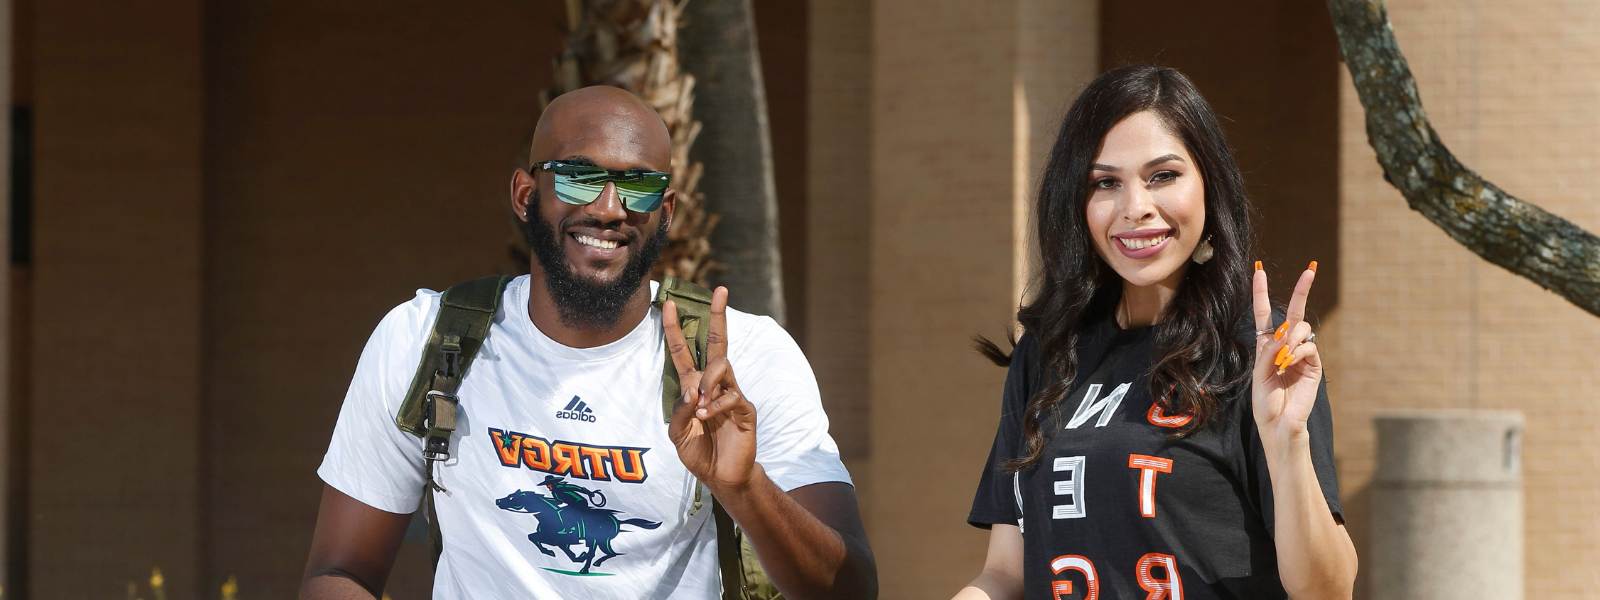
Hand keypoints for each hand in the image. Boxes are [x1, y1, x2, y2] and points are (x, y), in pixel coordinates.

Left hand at [664, 287, 758, 492]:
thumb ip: (678, 411)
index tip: (667, 303)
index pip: (683, 352)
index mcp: (693, 386)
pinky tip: (707, 417)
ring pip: (722, 366)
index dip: (674, 329)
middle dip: (718, 315)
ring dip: (708, 381)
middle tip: (720, 290)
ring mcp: (731, 393)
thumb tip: (692, 390)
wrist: (721, 476)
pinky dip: (716, 405)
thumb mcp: (677, 434)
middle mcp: (713, 384)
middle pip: (717, 342)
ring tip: (700, 406)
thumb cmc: (699, 453)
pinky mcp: (745, 408)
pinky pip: (732, 395)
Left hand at [1251, 262, 1322, 448]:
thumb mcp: (1258, 374)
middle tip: (1310, 270)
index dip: (1261, 293)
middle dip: (1301, 290)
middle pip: (1294, 312)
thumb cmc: (1265, 402)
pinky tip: (1289, 364)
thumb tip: (1283, 333)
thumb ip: (1268, 352)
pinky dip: (1297, 352)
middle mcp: (1285, 346)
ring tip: (1282, 357)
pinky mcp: (1314, 365)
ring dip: (1290, 337)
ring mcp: (1302, 354)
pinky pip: (1309, 347)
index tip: (1259, 271)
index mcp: (1267, 346)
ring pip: (1302, 328)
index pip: (1265, 315)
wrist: (1278, 424)